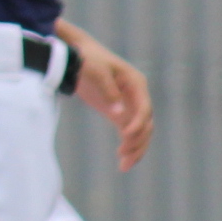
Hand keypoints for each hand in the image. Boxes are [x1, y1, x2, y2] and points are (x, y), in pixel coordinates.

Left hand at [64, 27, 154, 170]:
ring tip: (124, 166)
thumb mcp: (96, 72)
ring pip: (140, 131)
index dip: (138, 124)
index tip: (126, 136)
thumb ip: (108, 92)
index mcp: (136, 83)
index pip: (144, 108)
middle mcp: (137, 95)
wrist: (74, 54)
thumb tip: (119, 115)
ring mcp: (128, 104)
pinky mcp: (117, 112)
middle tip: (124, 157)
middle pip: (146, 124)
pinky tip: (122, 160)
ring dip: (136, 148)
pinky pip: (128, 132)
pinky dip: (127, 145)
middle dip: (139, 142)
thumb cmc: (87, 59)